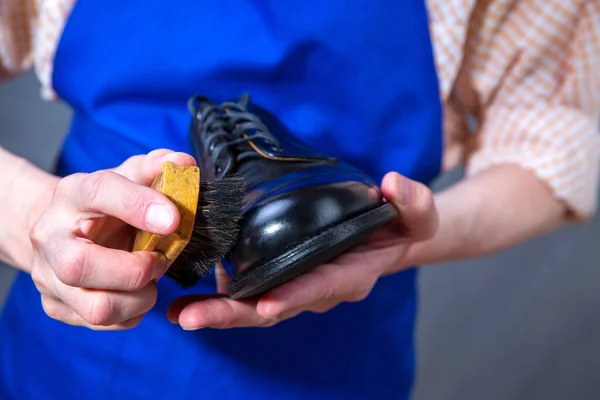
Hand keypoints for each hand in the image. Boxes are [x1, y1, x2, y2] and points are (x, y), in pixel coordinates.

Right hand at [29, 149, 195, 329]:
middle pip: (80, 266)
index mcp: (72, 194)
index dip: (138, 204)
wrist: (70, 228)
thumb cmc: (110, 203)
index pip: (100, 192)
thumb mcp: (131, 177)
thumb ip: (158, 167)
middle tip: (159, 261)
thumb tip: (183, 162)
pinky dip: (132, 313)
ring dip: (139, 298)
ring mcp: (47, 275)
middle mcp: (50, 236)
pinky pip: (102, 323)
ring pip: (96, 307)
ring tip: (151, 280)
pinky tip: (137, 292)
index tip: (174, 218)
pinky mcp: (56, 305)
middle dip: (135, 270)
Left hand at [167, 172, 437, 329]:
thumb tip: (392, 185)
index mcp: (349, 274)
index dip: (294, 296)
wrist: (383, 238)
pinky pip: (248, 291)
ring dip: (217, 311)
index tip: (264, 303)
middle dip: (234, 314)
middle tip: (191, 318)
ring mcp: (296, 286)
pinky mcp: (279, 276)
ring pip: (254, 304)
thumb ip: (412, 201)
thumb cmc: (397, 225)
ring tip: (177, 313)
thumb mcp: (416, 213)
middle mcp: (318, 288)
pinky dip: (218, 296)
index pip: (320, 286)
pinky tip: (184, 295)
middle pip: (274, 306)